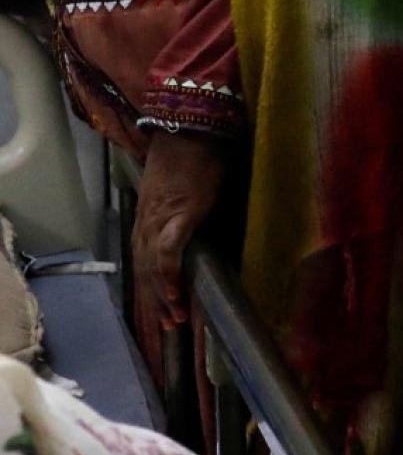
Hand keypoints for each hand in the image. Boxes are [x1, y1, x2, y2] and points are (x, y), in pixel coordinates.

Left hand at [131, 129, 227, 384]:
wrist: (193, 128)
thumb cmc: (195, 155)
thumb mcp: (186, 190)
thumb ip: (189, 213)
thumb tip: (205, 234)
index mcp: (150, 217)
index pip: (145, 260)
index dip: (154, 287)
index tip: (165, 309)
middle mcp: (148, 222)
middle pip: (146, 270)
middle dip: (157, 300)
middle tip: (171, 325)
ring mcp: (159, 219)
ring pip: (154, 266)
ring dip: (164, 295)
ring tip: (176, 318)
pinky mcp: (178, 214)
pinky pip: (169, 252)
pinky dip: (170, 273)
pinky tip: (177, 291)